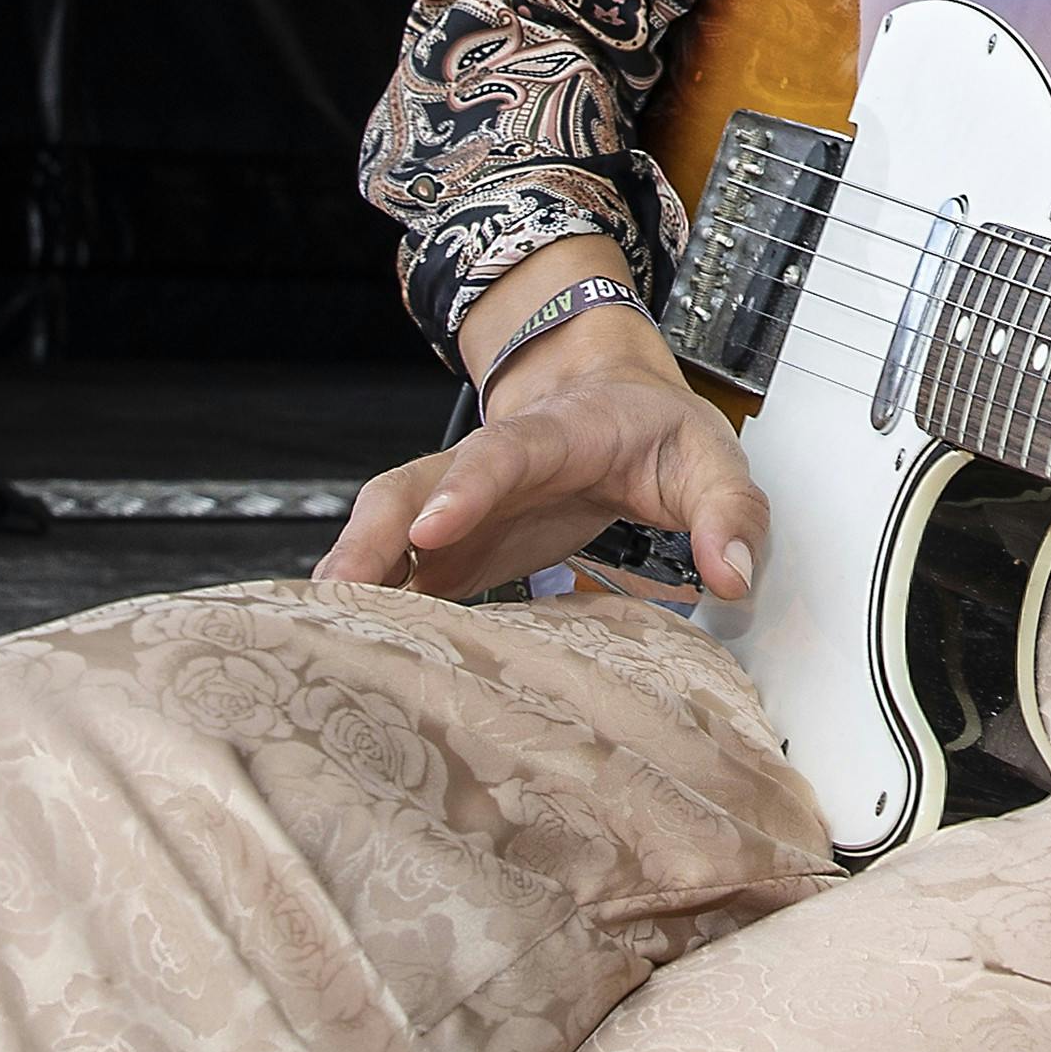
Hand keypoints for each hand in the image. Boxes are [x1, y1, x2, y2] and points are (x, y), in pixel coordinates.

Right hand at [315, 321, 771, 605]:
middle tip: (339, 596)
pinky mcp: (448, 546)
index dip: (468, 488)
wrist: (612, 401)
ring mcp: (457, 503)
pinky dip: (366, 604)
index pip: (504, 453)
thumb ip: (731, 512)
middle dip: (372, 538)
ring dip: (353, 573)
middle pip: (411, 487)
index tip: (435, 529)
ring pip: (386, 526)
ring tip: (316, 634)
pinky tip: (337, 650)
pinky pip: (394, 569)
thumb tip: (733, 577)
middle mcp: (487, 464)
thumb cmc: (657, 433)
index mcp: (555, 434)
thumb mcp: (712, 459)